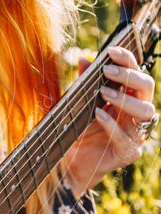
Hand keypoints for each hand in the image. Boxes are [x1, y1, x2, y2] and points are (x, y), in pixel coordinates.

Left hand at [63, 46, 155, 197]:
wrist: (67, 162)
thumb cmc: (75, 130)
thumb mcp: (76, 103)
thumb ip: (83, 83)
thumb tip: (83, 59)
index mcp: (127, 97)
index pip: (136, 73)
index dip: (128, 60)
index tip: (111, 51)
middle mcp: (135, 113)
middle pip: (147, 88)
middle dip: (130, 76)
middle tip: (107, 71)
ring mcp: (135, 133)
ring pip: (147, 112)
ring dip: (126, 100)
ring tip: (103, 93)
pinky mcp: (128, 153)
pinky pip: (126, 137)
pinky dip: (112, 124)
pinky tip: (98, 114)